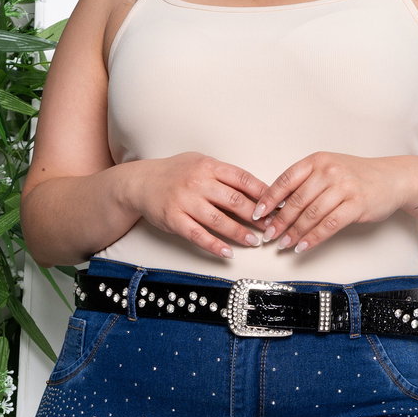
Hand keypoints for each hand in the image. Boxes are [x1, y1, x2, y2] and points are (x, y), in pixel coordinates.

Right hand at [121, 152, 270, 259]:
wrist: (140, 182)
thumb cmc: (174, 173)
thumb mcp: (199, 163)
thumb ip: (224, 174)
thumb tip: (256, 189)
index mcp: (208, 166)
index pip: (242, 179)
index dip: (263, 193)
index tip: (277, 205)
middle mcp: (197, 182)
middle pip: (234, 201)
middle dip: (256, 216)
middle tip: (271, 227)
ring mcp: (185, 201)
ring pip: (218, 220)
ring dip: (239, 233)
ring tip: (254, 241)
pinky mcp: (174, 219)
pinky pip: (198, 235)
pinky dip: (214, 246)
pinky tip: (227, 253)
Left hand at [252, 153, 407, 253]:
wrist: (392, 178)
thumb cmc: (357, 176)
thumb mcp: (330, 169)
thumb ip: (307, 182)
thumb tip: (278, 206)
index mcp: (317, 160)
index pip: (286, 180)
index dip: (269, 199)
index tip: (257, 214)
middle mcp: (329, 171)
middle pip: (296, 200)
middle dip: (279, 221)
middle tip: (268, 234)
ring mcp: (344, 187)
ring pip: (311, 214)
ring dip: (294, 232)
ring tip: (283, 244)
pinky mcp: (356, 204)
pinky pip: (329, 225)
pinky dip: (313, 238)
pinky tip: (303, 246)